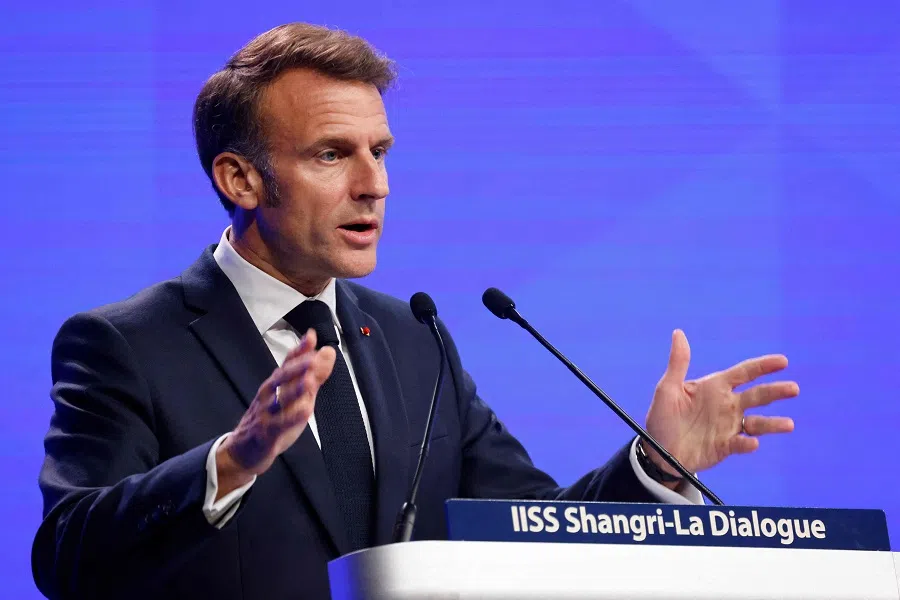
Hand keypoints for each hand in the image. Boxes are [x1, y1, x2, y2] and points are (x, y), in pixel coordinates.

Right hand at [216, 329, 335, 497]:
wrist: (243, 452)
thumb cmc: (272, 420)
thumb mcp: (297, 397)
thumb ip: (314, 375)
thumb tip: (328, 352)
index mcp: (276, 385)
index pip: (287, 363)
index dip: (299, 350)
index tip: (311, 336)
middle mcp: (269, 396)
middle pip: (281, 378)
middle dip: (296, 367)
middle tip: (312, 357)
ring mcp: (266, 414)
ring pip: (279, 400)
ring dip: (294, 390)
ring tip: (309, 381)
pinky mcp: (266, 434)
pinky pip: (279, 425)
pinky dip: (291, 418)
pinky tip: (305, 412)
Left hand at [643, 329, 798, 479]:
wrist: (659, 450)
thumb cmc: (662, 416)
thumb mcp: (667, 388)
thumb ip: (678, 363)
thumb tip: (678, 333)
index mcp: (715, 387)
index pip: (744, 373)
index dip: (763, 366)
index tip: (783, 361)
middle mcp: (727, 405)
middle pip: (757, 396)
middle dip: (776, 391)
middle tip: (793, 388)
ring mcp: (729, 426)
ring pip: (757, 423)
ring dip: (772, 423)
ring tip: (788, 424)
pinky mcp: (726, 446)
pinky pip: (741, 444)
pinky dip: (748, 444)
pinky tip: (752, 443)